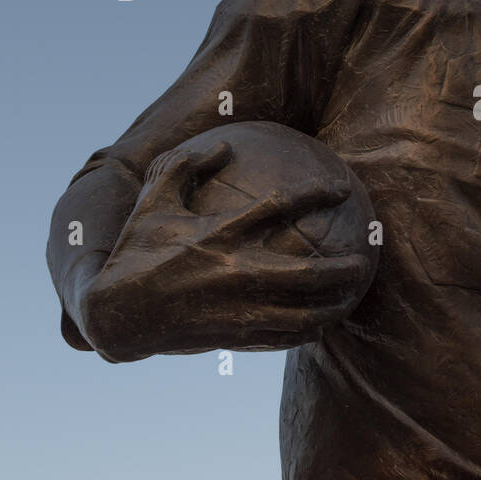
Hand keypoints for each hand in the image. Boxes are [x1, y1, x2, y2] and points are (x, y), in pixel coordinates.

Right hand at [79, 138, 373, 362]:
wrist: (116, 315)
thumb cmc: (136, 253)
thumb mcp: (153, 202)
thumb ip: (184, 166)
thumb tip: (223, 144)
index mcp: (219, 234)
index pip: (280, 206)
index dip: (316, 193)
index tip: (342, 187)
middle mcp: (235, 272)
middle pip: (308, 274)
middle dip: (342, 268)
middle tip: (363, 259)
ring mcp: (238, 308)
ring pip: (302, 312)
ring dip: (334, 305)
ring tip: (352, 297)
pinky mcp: (234, 335)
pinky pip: (282, 335)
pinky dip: (307, 330)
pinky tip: (322, 326)